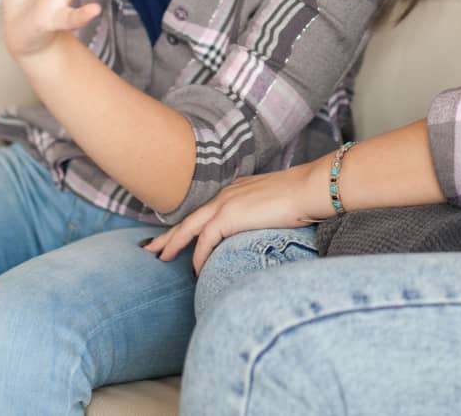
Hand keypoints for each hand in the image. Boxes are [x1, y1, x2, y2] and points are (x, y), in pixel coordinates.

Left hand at [145, 157, 332, 273]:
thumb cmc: (302, 198)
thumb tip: (264, 232)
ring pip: (189, 228)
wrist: (309, 188)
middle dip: (169, 234)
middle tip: (150, 248)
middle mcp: (226, 194)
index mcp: (236, 191)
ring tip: (160, 258)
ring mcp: (225, 204)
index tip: (176, 236)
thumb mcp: (276, 207)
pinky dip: (198, 257)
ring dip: (173, 244)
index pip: (205, 211)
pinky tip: (195, 270)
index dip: (189, 225)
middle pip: (189, 218)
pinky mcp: (228, 217)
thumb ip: (263, 217)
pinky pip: (205, 242)